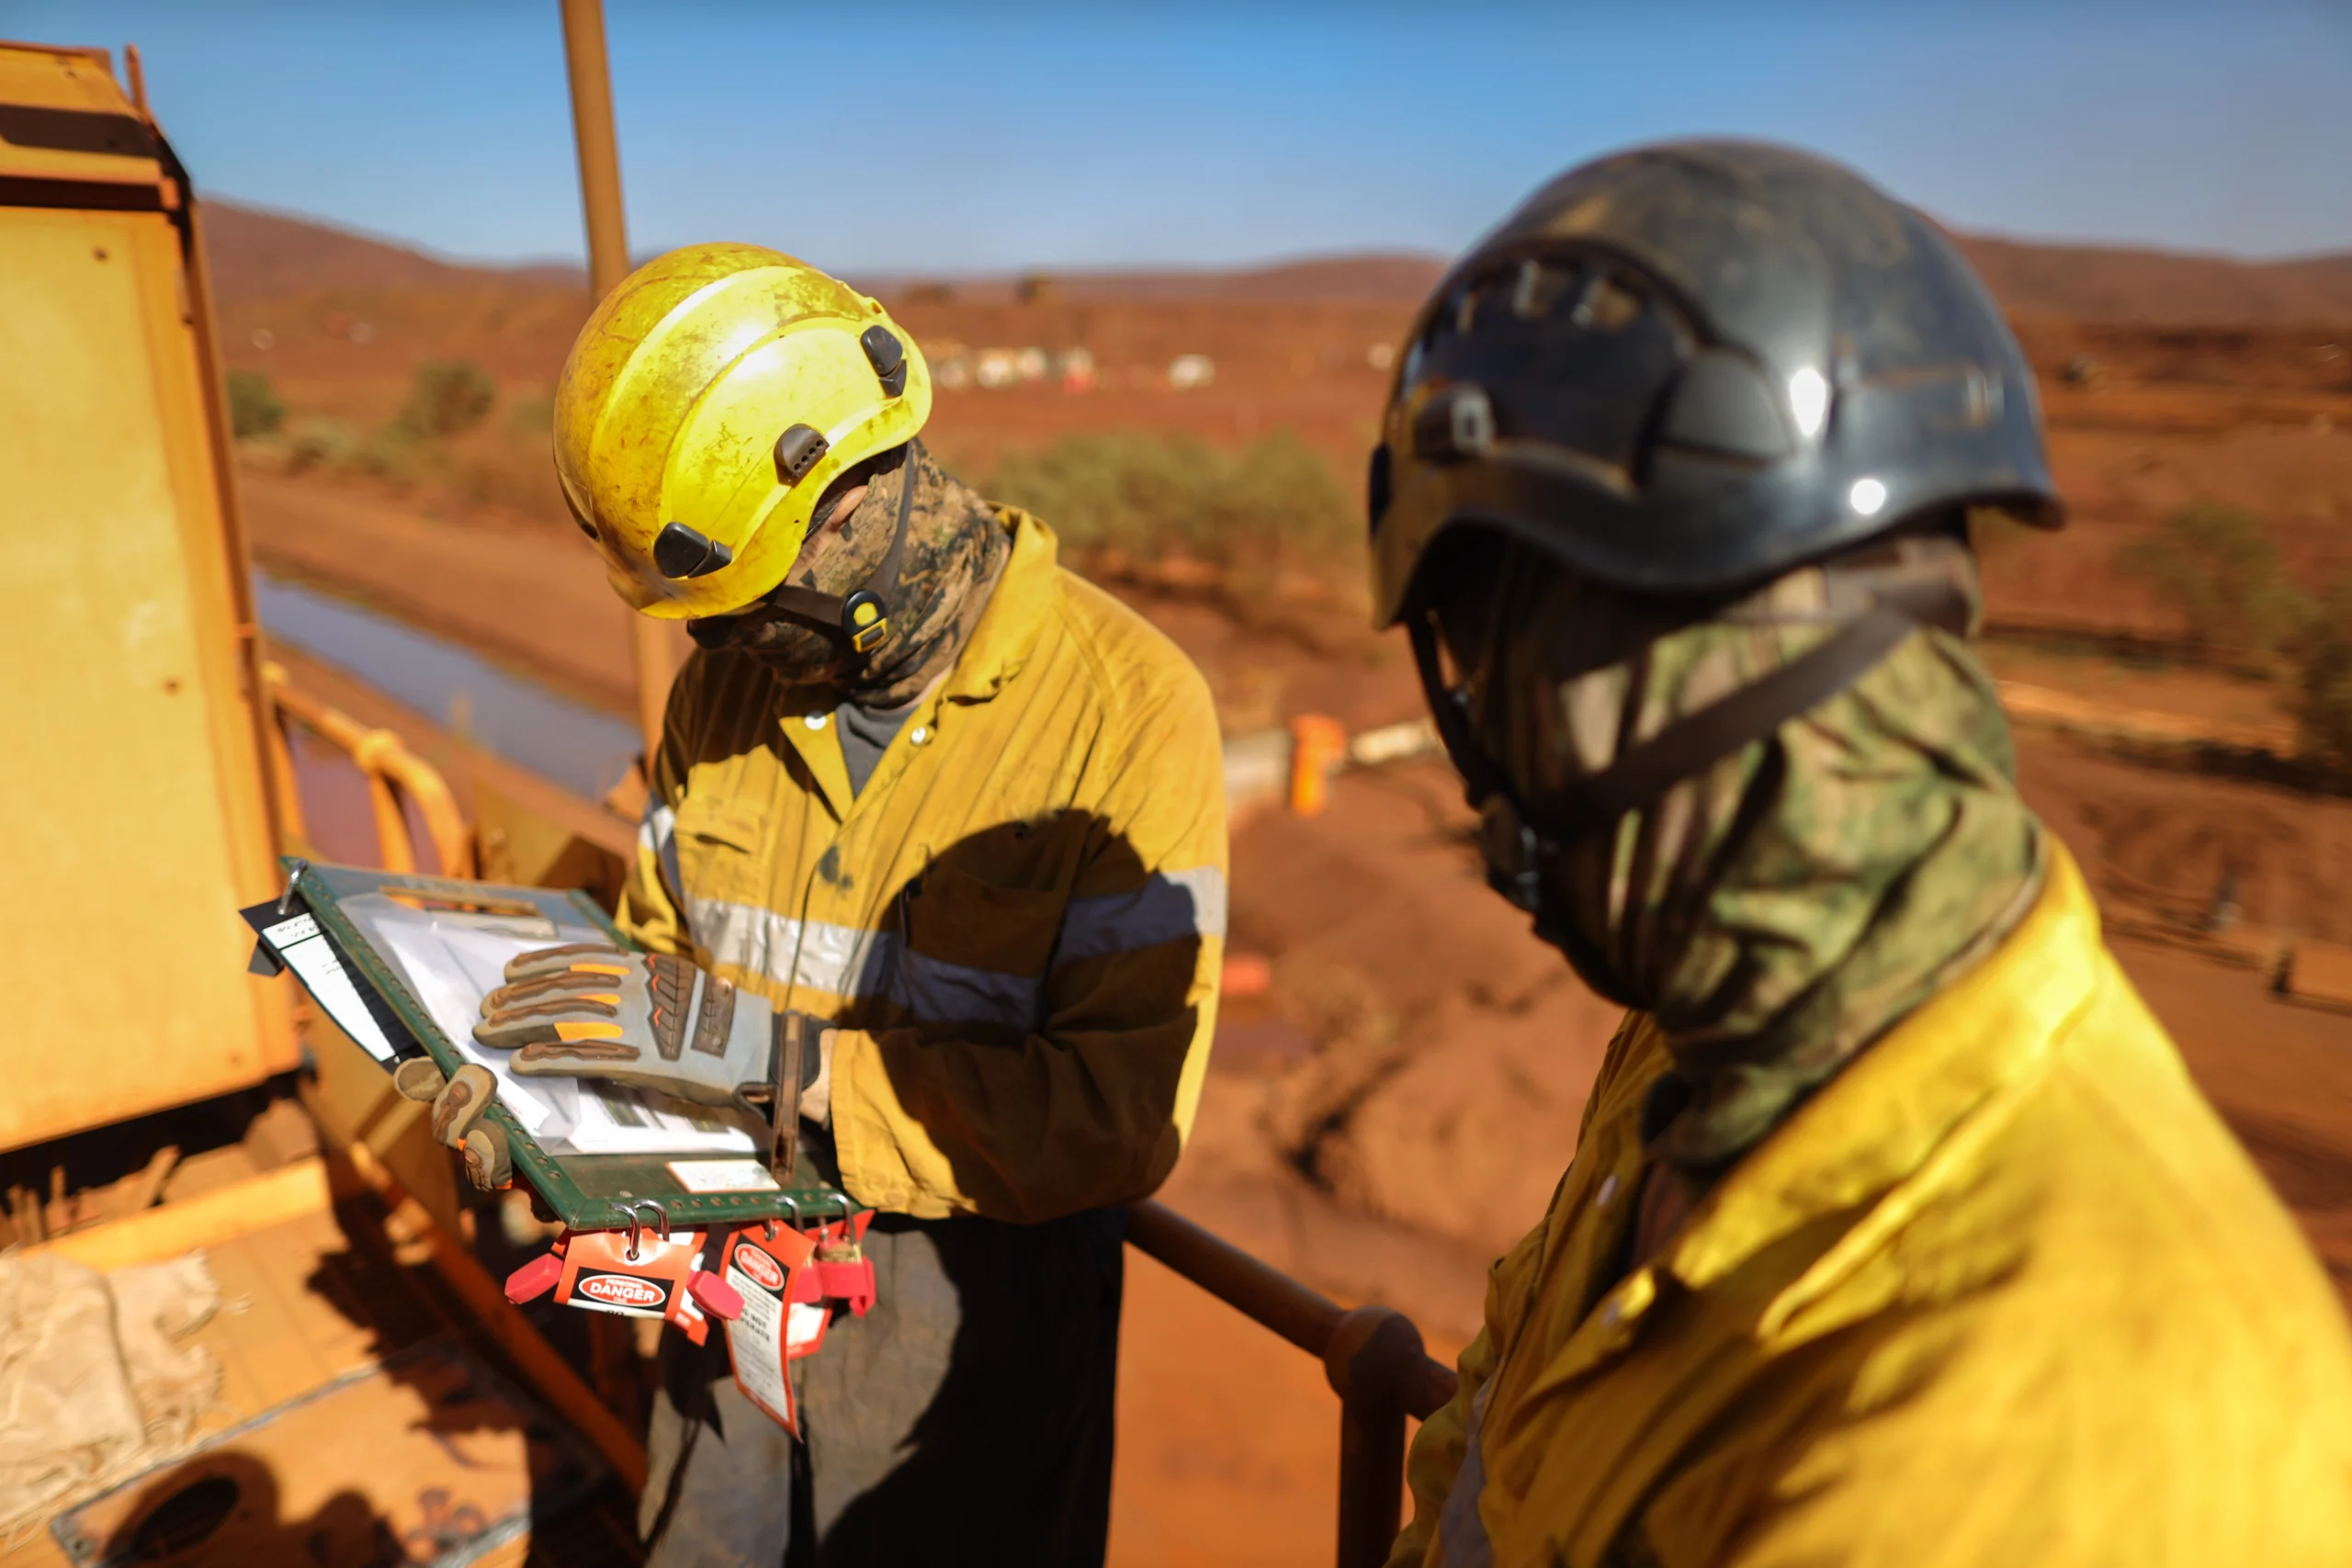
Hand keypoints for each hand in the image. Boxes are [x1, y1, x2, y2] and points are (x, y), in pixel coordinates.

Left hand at [472, 943, 783, 1107]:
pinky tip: (522, 1064)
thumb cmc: (720, 1018)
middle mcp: (631, 988)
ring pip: (560, 1020)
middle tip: (487, 1009)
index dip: (537, 965)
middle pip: (559, 989)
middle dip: (517, 999)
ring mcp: (631, 1023)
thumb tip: (605, 988)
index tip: (509, 972)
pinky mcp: (635, 1059)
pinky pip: (580, 1058)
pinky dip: (547, 1060)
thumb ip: (641, 983)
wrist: (755, 1045)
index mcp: (641, 966)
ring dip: (518, 1027)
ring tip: (490, 1033)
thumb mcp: (678, 983)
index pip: (576, 959)